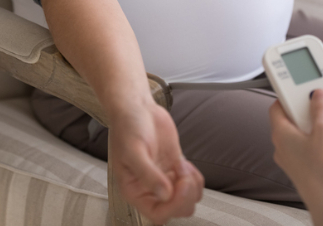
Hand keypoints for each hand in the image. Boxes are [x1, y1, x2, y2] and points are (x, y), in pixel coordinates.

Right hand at [109, 102, 203, 224]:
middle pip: (176, 210)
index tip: (178, 186)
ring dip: (191, 186)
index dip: (172, 205)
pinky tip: (185, 164)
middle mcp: (150, 188)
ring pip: (188, 199)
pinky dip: (195, 177)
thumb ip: (148, 174)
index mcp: (134, 190)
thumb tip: (165, 194)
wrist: (137, 107)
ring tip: (181, 166)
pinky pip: (192, 184)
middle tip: (182, 174)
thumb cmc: (127, 127)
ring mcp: (165, 179)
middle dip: (185, 195)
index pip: (157, 214)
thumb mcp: (134, 151)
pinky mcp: (176, 169)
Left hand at [269, 90, 322, 225]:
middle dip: (304, 111)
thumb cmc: (320, 170)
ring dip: (311, 126)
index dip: (287, 96)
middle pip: (288, 118)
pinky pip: (303, 146)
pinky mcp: (297, 165)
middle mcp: (280, 144)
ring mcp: (288, 156)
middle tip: (318, 107)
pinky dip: (314, 140)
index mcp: (280, 132)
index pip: (276, 106)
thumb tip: (317, 95)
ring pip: (297, 133)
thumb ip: (320, 110)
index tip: (299, 91)